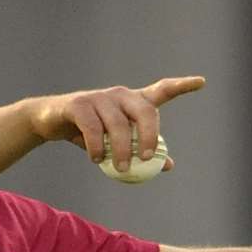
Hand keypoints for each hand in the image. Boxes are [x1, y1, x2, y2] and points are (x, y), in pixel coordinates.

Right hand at [25, 76, 205, 171]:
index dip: (181, 86)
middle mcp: (120, 95)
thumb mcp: (115, 143)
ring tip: (120, 169)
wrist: (49, 121)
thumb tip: (168, 165)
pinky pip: (93, 128)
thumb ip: (139, 151)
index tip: (201, 82)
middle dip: (149, 136)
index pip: (161, 90)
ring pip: (118, 124)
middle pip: (145, 111)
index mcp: (132, 101)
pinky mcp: (79, 104)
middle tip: (147, 159)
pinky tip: (96, 160)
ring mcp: (99, 98)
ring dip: (121, 150)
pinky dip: (97, 147)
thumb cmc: (88, 132)